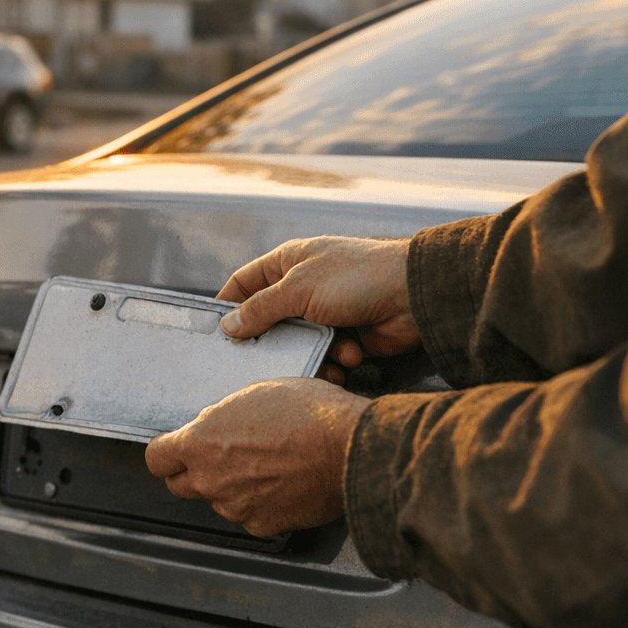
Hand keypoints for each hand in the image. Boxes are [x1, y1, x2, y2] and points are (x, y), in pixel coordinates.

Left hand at [143, 377, 369, 536]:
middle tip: (218, 457)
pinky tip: (280, 483)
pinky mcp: (264, 525)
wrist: (351, 447)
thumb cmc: (308, 413)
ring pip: (218, 500)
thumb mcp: (254, 395)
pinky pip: (250, 516)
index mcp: (201, 443)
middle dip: (193, 471)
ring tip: (263, 465)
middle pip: (180, 484)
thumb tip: (214, 426)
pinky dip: (259, 504)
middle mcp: (211, 479)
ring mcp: (236, 506)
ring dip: (230, 487)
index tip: (175, 449)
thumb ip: (222, 417)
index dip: (166, 452)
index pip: (157, 458)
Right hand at [217, 236, 417, 382]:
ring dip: (310, 355)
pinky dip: (336, 362)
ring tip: (326, 357)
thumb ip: (260, 309)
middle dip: (269, 342)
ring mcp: (325, 314)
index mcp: (288, 264)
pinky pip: (326, 357)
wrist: (415, 296)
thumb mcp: (298, 289)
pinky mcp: (346, 338)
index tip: (213, 333)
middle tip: (257, 364)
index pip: (245, 283)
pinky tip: (350, 358)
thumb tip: (228, 326)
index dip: (227, 305)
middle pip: (270, 321)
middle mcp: (303, 288)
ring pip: (298, 345)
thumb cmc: (355, 278)